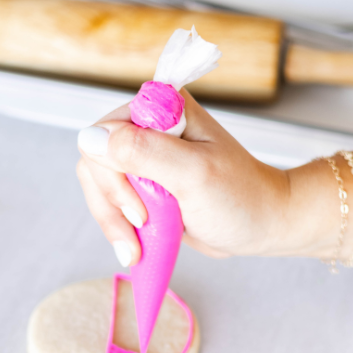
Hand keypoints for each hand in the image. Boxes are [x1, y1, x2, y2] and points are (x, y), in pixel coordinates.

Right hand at [75, 88, 310, 264]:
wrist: (263, 224)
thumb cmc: (242, 197)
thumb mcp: (193, 173)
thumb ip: (144, 151)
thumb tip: (90, 138)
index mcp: (162, 108)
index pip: (103, 134)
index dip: (114, 175)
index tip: (142, 209)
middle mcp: (147, 125)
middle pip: (95, 162)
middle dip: (114, 203)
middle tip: (144, 224)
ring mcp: (142, 155)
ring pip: (97, 185)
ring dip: (114, 220)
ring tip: (138, 242)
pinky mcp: (141, 181)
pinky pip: (108, 201)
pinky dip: (119, 226)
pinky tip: (136, 243)